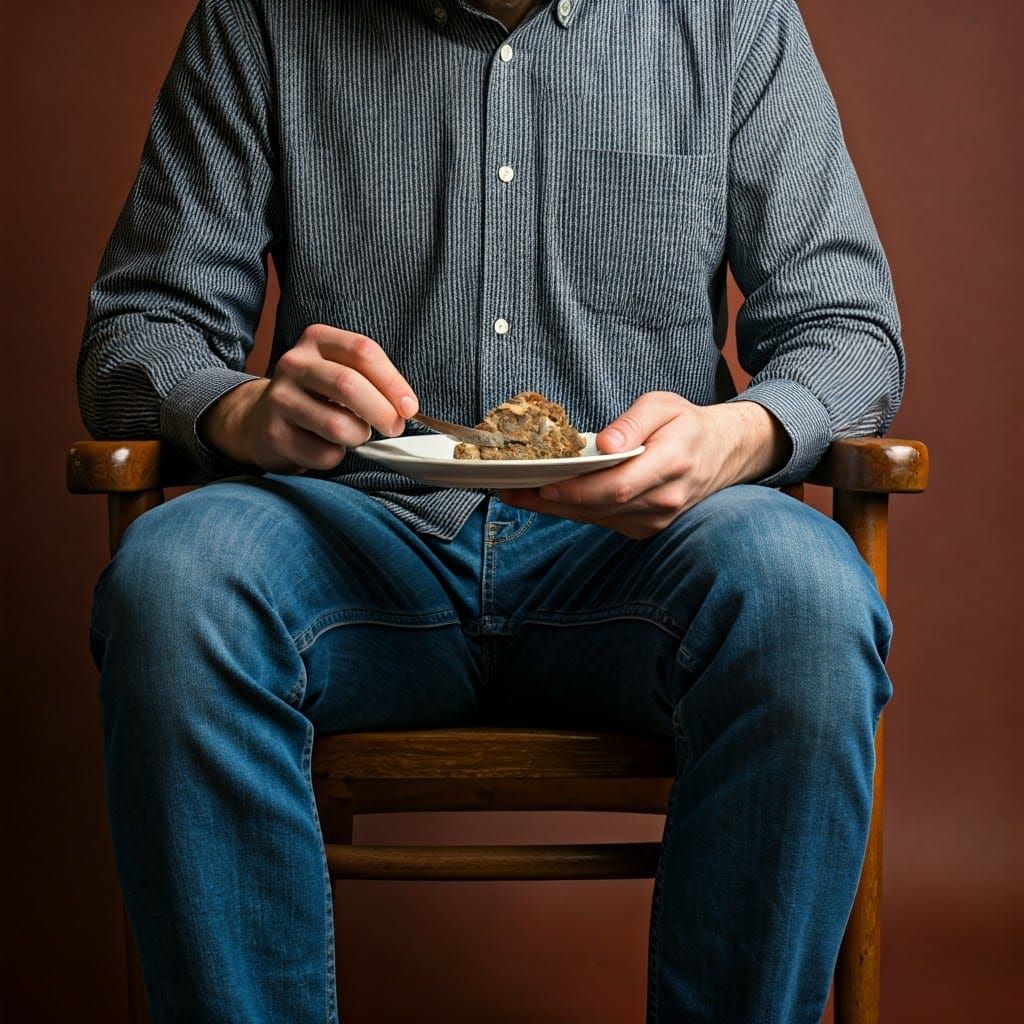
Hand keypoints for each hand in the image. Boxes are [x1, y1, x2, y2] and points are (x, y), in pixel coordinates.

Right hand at [200, 325, 418, 472]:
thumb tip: (405, 408)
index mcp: (317, 340)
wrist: (261, 417)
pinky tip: (328, 447)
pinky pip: (323, 453)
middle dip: (382, 412)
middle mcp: (295, 364)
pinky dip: (336, 456)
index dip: (393, 382)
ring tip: (355, 435)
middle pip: (349, 385)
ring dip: (358, 437)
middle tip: (393, 427)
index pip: (363, 351)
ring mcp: (280, 398)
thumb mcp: (340, 370)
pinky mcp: (273, 433)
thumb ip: (372, 380)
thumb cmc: (316, 395)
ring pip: (338, 425)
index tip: (409, 407)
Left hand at [498, 392, 789, 538]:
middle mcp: (663, 501)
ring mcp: (655, 520)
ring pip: (596, 517)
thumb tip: (605, 442)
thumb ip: (634, 421)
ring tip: (517, 493)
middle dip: (551, 500)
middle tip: (510, 489)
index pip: (616, 487)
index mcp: (671, 465)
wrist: (723, 455)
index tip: (541, 484)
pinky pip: (602, 521)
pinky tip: (546, 498)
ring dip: (555, 508)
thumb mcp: (664, 405)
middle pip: (598, 507)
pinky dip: (574, 510)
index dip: (576, 490)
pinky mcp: (645, 528)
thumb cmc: (687, 425)